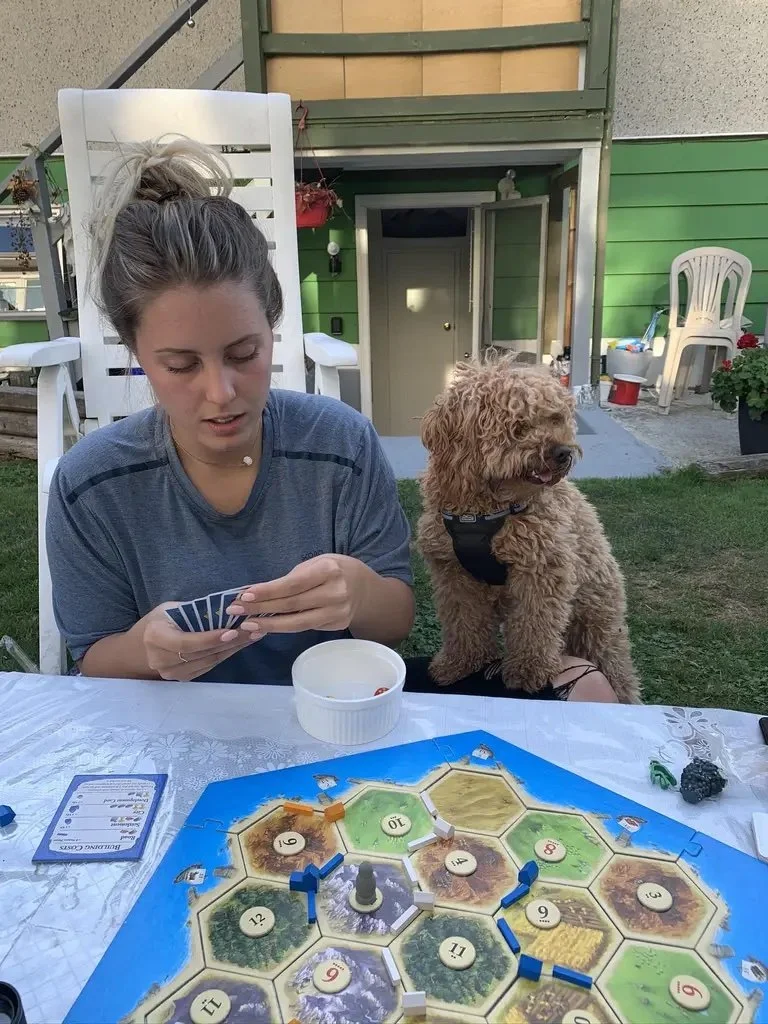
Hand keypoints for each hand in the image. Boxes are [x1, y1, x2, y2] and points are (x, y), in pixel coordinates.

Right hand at [142, 602, 262, 680]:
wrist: (144, 644)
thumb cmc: (162, 620)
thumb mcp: (172, 608)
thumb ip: (195, 610)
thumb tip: (230, 602)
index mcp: (155, 637)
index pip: (186, 643)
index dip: (210, 639)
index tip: (232, 631)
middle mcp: (160, 659)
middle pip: (201, 654)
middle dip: (230, 642)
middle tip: (253, 630)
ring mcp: (171, 673)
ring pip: (209, 662)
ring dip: (233, 649)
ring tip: (253, 635)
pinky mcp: (183, 678)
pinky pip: (209, 666)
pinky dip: (226, 654)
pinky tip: (241, 644)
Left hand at [226, 555, 366, 634]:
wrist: (366, 589)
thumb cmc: (335, 570)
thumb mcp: (318, 562)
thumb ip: (294, 577)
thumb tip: (259, 592)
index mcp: (329, 570)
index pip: (292, 585)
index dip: (267, 592)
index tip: (244, 595)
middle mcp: (335, 593)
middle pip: (291, 605)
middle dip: (261, 608)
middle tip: (236, 610)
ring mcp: (337, 612)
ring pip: (297, 623)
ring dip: (269, 625)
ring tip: (247, 625)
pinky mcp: (336, 626)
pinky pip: (305, 628)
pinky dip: (283, 628)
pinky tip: (266, 628)